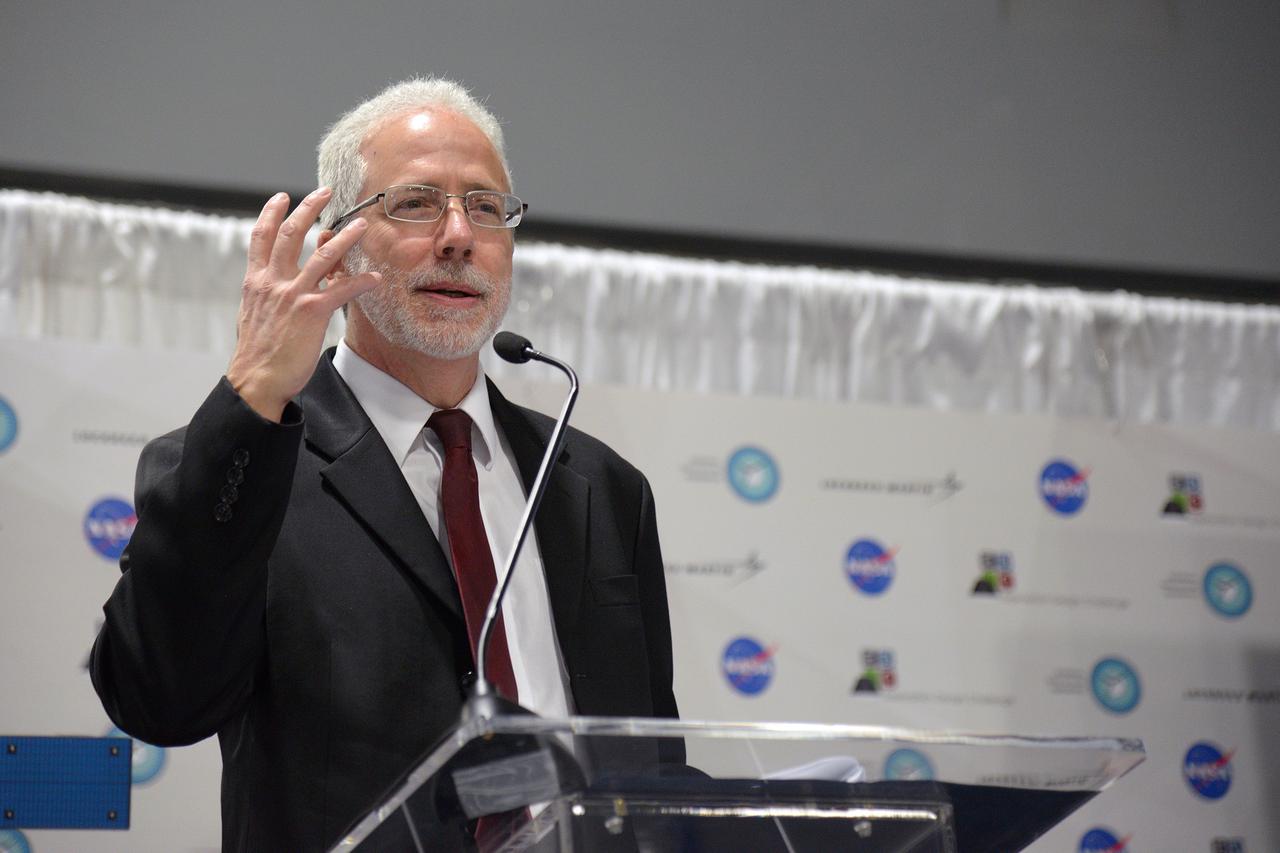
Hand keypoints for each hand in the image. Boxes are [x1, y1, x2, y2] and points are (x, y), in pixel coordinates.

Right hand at [226, 188, 381, 421]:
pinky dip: (361, 282)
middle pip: (291, 233)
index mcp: (256, 281)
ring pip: (323, 255)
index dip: (271, 213)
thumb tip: (274, 287)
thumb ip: (265, 295)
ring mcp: (293, 294)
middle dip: (309, 209)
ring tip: (361, 226)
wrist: (257, 379)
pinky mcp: (313, 311)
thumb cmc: (257, 353)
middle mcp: (273, 282)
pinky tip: (376, 278)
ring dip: (345, 237)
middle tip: (324, 192)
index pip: (261, 237)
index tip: (282, 197)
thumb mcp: (252, 315)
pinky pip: (343, 289)